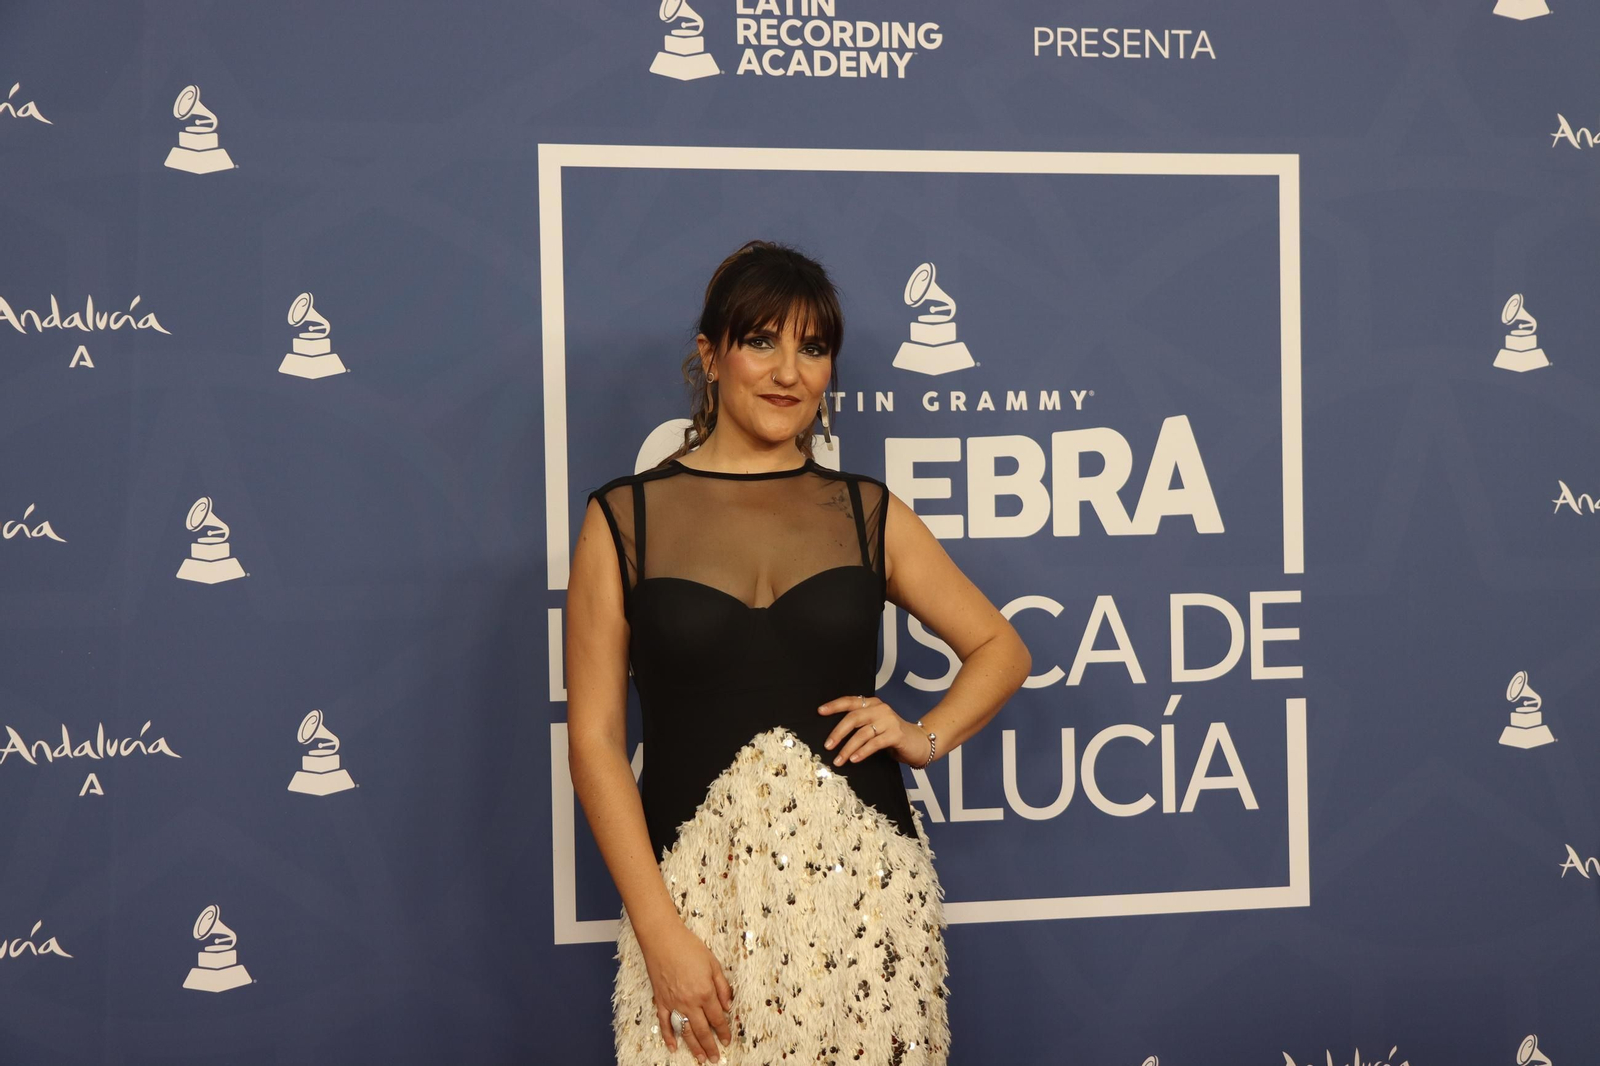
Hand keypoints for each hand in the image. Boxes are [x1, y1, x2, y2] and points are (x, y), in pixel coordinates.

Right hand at [637, 921, 733, 1062]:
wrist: (662, 938)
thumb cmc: (689, 947)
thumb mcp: (713, 964)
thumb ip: (722, 987)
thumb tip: (728, 1006)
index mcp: (705, 992)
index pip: (717, 1018)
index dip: (724, 1031)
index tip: (727, 1041)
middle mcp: (690, 1001)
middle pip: (703, 1030)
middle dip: (710, 1046)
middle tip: (715, 1058)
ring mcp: (674, 1003)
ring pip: (685, 1031)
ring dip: (694, 1046)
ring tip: (700, 1058)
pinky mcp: (661, 1001)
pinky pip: (665, 1023)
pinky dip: (668, 1037)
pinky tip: (673, 1047)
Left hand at [817, 694, 927, 767]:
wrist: (920, 742)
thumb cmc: (893, 736)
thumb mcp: (875, 726)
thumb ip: (860, 725)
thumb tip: (834, 736)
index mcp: (873, 704)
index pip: (850, 701)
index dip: (834, 706)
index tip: (820, 712)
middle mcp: (881, 709)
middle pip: (853, 718)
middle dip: (838, 733)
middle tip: (827, 745)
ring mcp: (889, 721)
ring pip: (862, 733)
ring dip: (847, 748)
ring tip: (839, 760)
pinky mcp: (896, 734)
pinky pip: (874, 743)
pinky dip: (862, 752)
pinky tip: (854, 759)